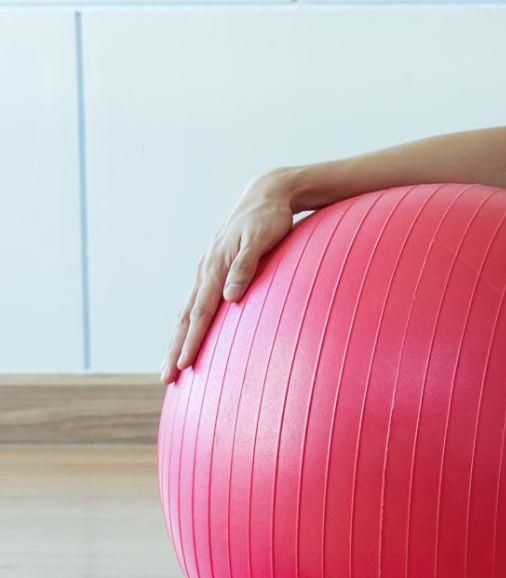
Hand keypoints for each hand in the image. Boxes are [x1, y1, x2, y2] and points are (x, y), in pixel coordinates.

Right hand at [163, 176, 295, 384]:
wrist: (265, 197)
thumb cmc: (268, 219)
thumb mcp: (261, 238)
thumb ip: (246, 266)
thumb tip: (230, 296)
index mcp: (214, 268)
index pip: (201, 312)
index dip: (191, 340)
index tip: (184, 365)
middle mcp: (205, 271)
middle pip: (186, 318)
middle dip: (175, 350)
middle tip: (165, 380)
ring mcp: (207, 271)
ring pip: (187, 312)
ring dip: (177, 340)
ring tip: (170, 366)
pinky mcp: (213, 270)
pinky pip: (196, 302)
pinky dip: (188, 323)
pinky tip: (187, 336)